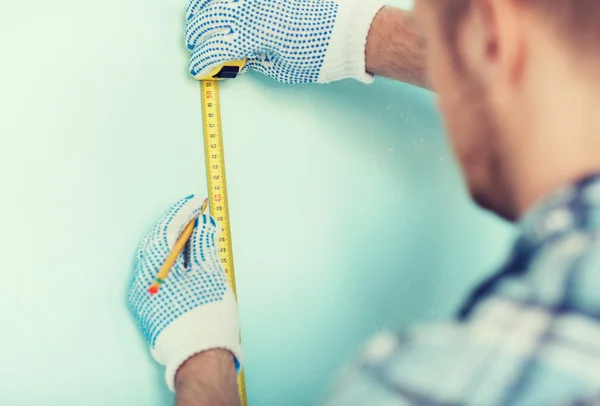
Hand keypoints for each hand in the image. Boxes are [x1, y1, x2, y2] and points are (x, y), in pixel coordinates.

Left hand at [128, 195, 242, 390]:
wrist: (200, 356)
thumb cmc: (206, 314)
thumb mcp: (210, 272)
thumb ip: (204, 243)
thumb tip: (203, 224)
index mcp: (152, 269)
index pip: (165, 230)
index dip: (182, 213)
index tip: (195, 202)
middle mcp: (141, 281)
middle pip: (157, 244)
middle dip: (176, 227)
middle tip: (196, 215)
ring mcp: (143, 297)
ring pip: (156, 260)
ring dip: (175, 246)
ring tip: (195, 236)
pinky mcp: (150, 309)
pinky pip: (158, 276)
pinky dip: (172, 264)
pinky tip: (187, 261)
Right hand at [184, 0, 384, 83]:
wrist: (355, 32)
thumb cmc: (324, 54)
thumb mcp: (285, 69)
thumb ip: (257, 61)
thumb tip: (240, 56)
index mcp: (255, 34)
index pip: (215, 48)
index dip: (202, 61)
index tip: (197, 69)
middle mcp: (255, 8)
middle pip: (209, 16)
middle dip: (196, 33)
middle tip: (193, 42)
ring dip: (203, 7)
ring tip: (197, 16)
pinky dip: (228, 1)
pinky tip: (221, 5)